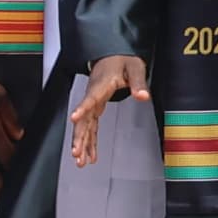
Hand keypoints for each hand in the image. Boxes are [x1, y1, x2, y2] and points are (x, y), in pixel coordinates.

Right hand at [60, 53, 151, 169]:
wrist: (112, 55)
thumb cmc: (122, 60)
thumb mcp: (134, 68)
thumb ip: (138, 83)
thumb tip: (143, 96)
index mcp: (101, 86)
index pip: (90, 99)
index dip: (82, 108)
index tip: (74, 118)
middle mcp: (92, 96)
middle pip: (83, 119)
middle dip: (79, 137)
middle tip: (76, 153)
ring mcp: (92, 103)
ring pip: (84, 126)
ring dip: (82, 144)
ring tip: (80, 161)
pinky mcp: (95, 108)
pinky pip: (90, 127)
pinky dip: (90, 141)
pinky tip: (90, 155)